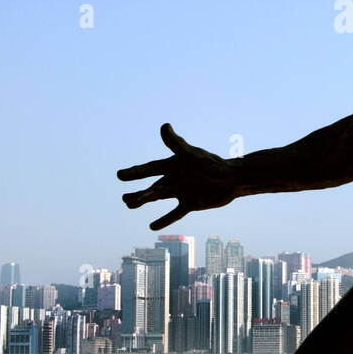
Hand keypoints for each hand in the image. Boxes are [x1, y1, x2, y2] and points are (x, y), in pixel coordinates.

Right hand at [117, 123, 238, 229]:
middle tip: (124, 198)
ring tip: (129, 204)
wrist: (233, 179)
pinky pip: (174, 214)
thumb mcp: (192, 155)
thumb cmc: (212, 164)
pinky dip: (164, 220)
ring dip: (145, 201)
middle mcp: (175, 178)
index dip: (135, 172)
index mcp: (173, 165)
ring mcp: (181, 191)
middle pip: (152, 186)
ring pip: (158, 197)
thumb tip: (164, 126)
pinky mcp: (190, 204)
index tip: (119, 175)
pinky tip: (152, 226)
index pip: (150, 169)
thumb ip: (177, 144)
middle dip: (138, 192)